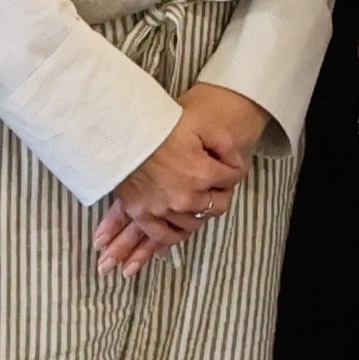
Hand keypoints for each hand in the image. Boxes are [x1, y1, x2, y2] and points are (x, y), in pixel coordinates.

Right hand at [94, 83, 269, 275]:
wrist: (121, 132)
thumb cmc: (159, 126)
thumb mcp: (201, 124)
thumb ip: (226, 144)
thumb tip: (237, 163)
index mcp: (203, 174)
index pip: (232, 178)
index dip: (232, 170)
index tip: (227, 166)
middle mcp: (187, 198)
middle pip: (217, 205)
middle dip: (219, 193)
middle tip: (212, 184)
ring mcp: (163, 210)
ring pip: (194, 222)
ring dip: (199, 212)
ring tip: (196, 199)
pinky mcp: (142, 215)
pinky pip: (165, 235)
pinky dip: (176, 233)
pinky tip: (180, 225)